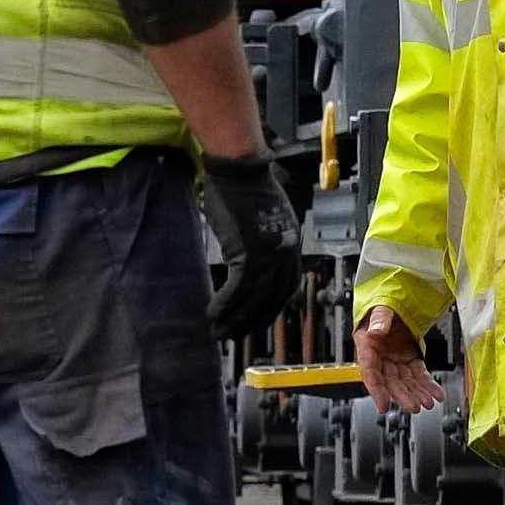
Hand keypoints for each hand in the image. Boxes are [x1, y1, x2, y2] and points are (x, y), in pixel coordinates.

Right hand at [198, 152, 306, 344]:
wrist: (239, 169)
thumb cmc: (246, 186)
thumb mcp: (266, 217)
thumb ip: (265, 240)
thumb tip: (253, 257)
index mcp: (292, 245)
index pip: (286, 289)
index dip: (269, 309)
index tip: (254, 321)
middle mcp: (285, 254)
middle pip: (270, 300)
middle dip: (251, 322)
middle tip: (232, 335)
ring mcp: (269, 255)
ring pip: (253, 300)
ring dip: (234, 320)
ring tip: (218, 332)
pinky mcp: (249, 253)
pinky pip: (237, 289)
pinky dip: (223, 305)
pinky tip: (212, 313)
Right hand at [353, 305, 444, 413]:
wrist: (394, 301)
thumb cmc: (382, 305)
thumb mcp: (380, 307)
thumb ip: (379, 318)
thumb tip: (376, 331)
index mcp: (367, 346)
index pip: (371, 372)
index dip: (377, 391)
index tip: (383, 406)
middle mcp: (380, 357)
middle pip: (390, 382)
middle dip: (403, 396)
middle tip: (414, 406)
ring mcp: (395, 359)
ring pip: (406, 382)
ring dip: (417, 393)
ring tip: (428, 403)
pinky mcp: (409, 358)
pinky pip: (419, 374)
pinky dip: (428, 385)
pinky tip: (436, 393)